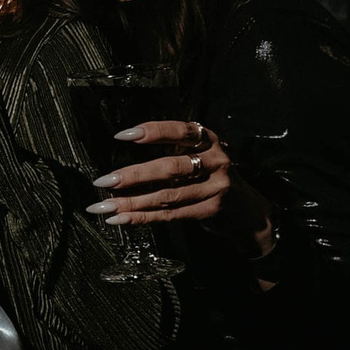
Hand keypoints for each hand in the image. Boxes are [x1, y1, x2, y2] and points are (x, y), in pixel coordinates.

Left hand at [88, 118, 269, 249]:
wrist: (246, 208)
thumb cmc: (208, 174)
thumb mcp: (197, 154)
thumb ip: (172, 150)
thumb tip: (123, 157)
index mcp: (208, 140)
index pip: (180, 131)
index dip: (153, 132)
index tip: (123, 135)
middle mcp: (215, 161)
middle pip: (170, 168)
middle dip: (134, 175)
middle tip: (104, 180)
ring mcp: (215, 188)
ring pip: (167, 195)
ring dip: (131, 202)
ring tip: (104, 205)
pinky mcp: (209, 211)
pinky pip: (169, 214)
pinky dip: (142, 217)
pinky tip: (119, 219)